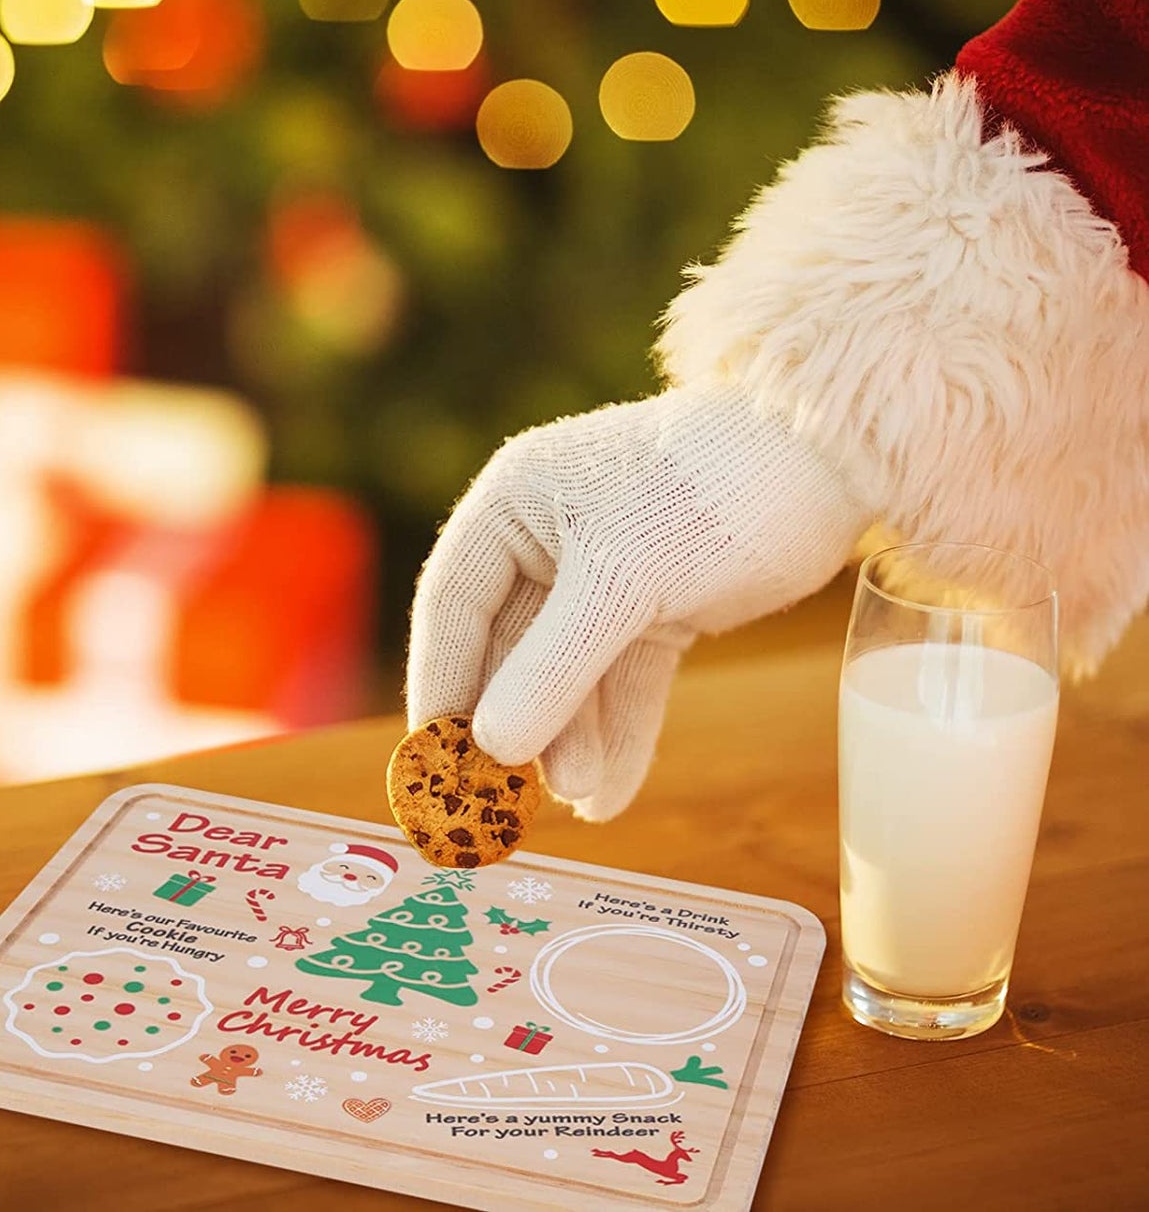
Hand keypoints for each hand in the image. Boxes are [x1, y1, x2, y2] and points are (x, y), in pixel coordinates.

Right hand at [406, 384, 866, 819]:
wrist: (829, 463)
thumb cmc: (711, 492)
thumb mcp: (622, 582)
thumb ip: (553, 666)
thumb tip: (490, 747)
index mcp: (514, 503)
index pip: (452, 603)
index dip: (441, 682)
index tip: (433, 759)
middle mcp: (548, 536)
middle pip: (511, 648)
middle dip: (520, 724)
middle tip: (510, 799)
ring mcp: (604, 573)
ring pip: (570, 672)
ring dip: (573, 739)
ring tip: (582, 800)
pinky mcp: (657, 603)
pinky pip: (625, 678)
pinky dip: (621, 731)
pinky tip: (613, 794)